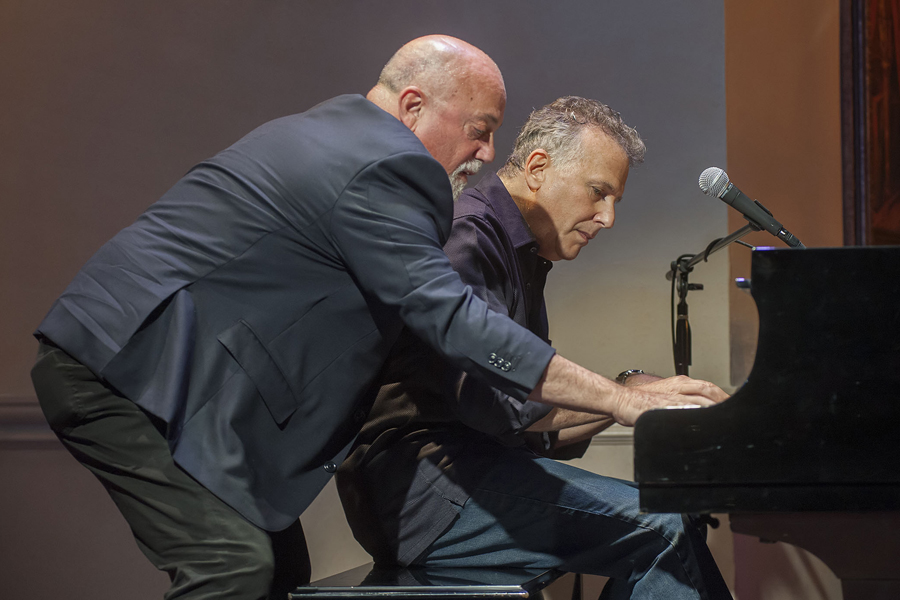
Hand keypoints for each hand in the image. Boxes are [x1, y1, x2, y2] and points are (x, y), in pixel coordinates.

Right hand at [611, 375, 728, 425]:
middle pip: (708, 390)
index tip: (731, 405)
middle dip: (723, 400)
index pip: (707, 388)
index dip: (721, 396)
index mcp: (679, 384)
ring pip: (701, 398)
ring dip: (715, 406)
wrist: (621, 400)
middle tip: (735, 412)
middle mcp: (678, 387)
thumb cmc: (639, 404)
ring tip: (726, 416)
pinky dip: (698, 412)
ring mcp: (673, 396)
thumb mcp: (663, 400)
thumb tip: (692, 412)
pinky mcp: (666, 406)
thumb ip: (678, 404)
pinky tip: (706, 419)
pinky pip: (686, 408)